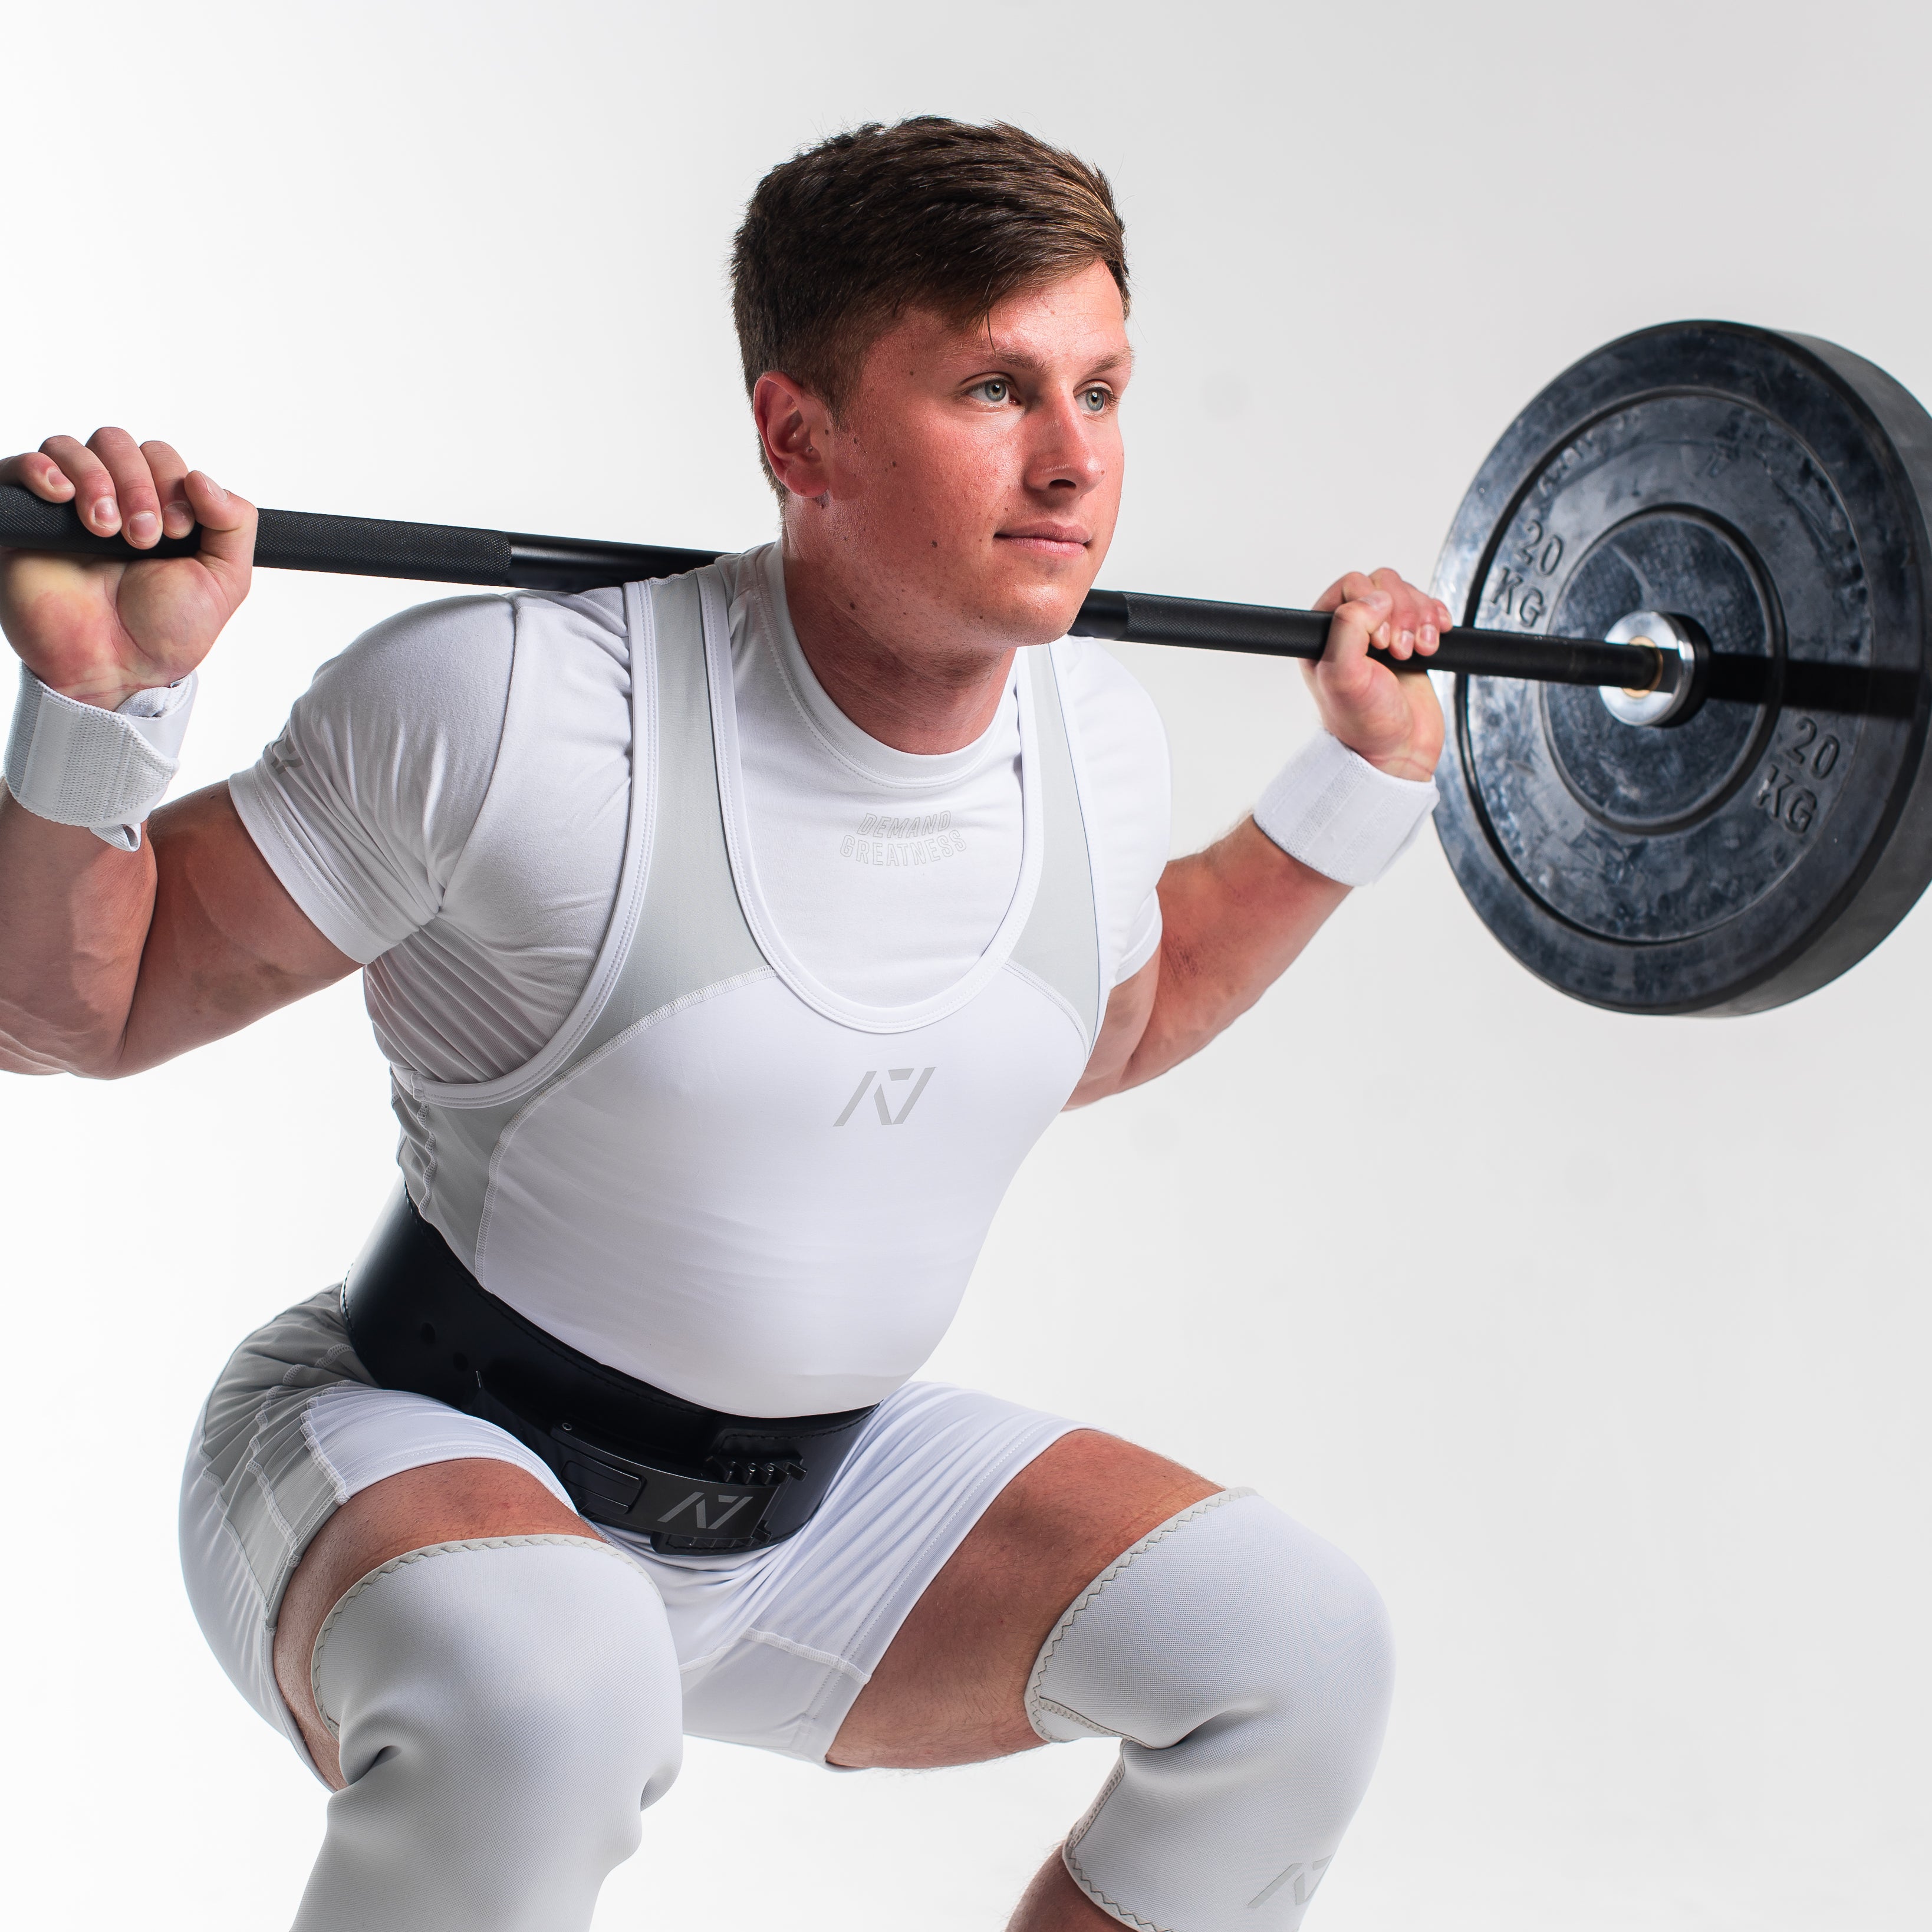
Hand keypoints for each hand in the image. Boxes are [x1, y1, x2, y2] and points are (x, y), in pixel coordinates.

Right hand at [0, 429, 254, 709]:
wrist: (117, 669)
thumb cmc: (165, 631)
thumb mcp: (224, 580)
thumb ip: (234, 524)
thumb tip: (203, 479)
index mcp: (155, 506)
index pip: (159, 456)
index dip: (171, 481)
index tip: (177, 532)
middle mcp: (110, 500)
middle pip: (116, 443)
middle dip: (137, 483)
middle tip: (143, 537)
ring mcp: (64, 509)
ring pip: (70, 448)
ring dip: (96, 480)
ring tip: (106, 529)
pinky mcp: (25, 523)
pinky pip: (17, 468)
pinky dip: (41, 469)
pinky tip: (61, 494)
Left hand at [1303, 567, 1447, 781]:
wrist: (1397, 752)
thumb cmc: (1364, 723)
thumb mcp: (1344, 675)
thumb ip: (1349, 627)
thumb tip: (1376, 597)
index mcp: (1324, 633)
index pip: (1351, 585)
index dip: (1372, 604)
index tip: (1380, 642)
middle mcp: (1352, 629)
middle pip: (1384, 584)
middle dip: (1402, 613)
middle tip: (1402, 652)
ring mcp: (1383, 633)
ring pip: (1407, 594)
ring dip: (1421, 617)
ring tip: (1420, 650)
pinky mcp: (1410, 640)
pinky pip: (1427, 609)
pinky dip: (1436, 618)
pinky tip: (1436, 638)